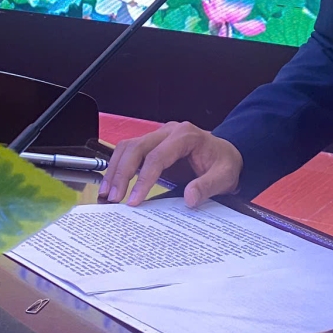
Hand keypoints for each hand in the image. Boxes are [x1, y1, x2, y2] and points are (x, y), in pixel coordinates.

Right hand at [100, 121, 242, 206]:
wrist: (226, 154)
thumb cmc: (225, 163)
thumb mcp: (225, 176)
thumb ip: (207, 186)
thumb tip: (189, 198)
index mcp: (185, 136)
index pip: (157, 156)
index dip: (143, 179)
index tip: (134, 200)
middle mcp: (168, 132)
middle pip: (136, 147)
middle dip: (122, 173)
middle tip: (113, 198)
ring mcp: (159, 136)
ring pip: (128, 146)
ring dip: (115, 169)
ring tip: (106, 194)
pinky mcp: (152, 145)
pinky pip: (130, 151)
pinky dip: (118, 167)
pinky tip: (112, 185)